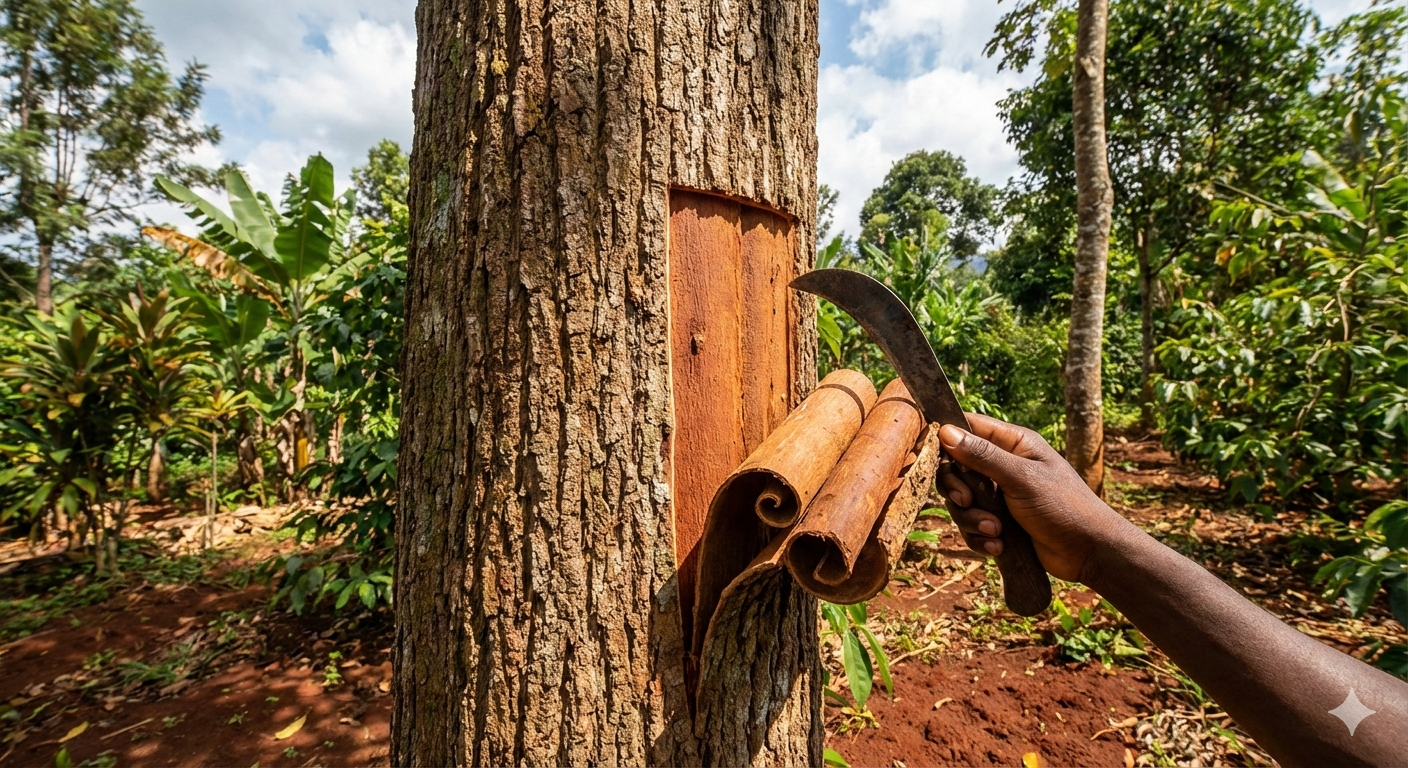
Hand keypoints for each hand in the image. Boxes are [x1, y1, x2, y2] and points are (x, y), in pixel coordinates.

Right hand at [937, 413, 1130, 583]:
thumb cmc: (1064, 506)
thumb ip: (983, 456)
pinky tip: (997, 546)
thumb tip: (945, 431)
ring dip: (972, 519)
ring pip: (961, 502)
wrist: (1089, 552)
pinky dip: (979, 538)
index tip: (939, 460)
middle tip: (967, 501)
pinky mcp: (998, 522)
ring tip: (996, 531)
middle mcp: (1003, 465)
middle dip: (958, 490)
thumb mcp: (1022, 478)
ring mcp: (1000, 495)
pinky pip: (971, 526)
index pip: (967, 428)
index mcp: (1013, 443)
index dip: (947, 441)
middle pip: (955, 468)